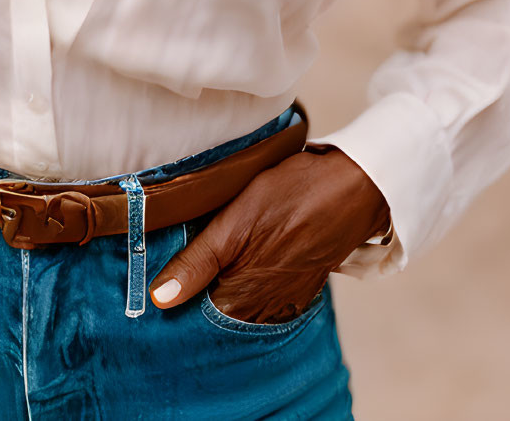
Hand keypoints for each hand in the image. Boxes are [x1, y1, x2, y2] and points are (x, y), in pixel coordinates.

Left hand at [147, 146, 388, 324]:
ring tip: (205, 263)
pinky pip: (264, 296)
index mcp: (241, 301)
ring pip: (240, 306)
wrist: (352, 189)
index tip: (158, 287)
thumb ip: (196, 263)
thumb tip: (160, 300)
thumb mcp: (234, 222)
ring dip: (222, 289)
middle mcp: (264, 312)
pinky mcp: (300, 287)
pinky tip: (241, 260)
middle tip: (175, 270)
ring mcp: (285, 301)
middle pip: (217, 316)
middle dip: (196, 298)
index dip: (176, 303)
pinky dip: (248, 283)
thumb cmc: (291, 198)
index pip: (194, 320)